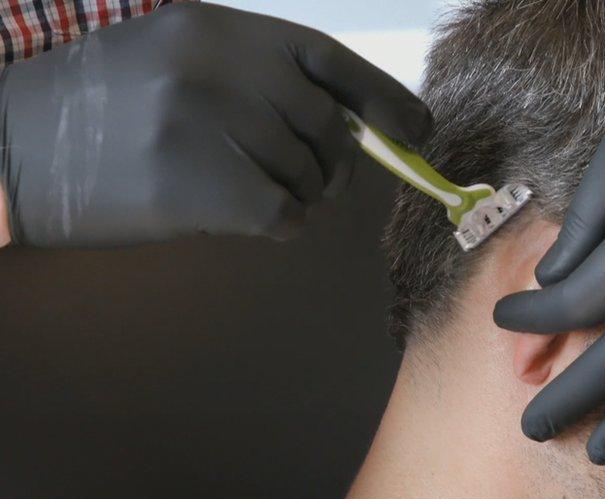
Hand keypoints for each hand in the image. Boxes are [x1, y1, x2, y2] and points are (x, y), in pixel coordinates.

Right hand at [0, 3, 429, 246]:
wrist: (12, 147)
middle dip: (333, 164)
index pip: (331, 59)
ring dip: (299, 195)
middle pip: (329, 128)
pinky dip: (279, 223)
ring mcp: (205, 124)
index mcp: (220, 27)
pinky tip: (241, 215)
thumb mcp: (181, 61)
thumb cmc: (105, 108)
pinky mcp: (194, 186)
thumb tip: (355, 128)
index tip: (421, 132)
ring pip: (309, 176)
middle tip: (307, 180)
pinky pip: (282, 214)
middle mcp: (219, 66)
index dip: (387, 99)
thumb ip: (262, 81)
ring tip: (246, 190)